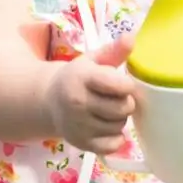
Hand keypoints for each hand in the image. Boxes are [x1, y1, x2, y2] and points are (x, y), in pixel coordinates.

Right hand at [43, 34, 136, 154]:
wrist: (50, 101)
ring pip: (119, 126)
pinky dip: (115, 139)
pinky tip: (106, 128)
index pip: (120, 85)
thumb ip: (114, 51)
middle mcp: (78, 103)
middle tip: (115, 98)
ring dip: (119, 119)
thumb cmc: (78, 78)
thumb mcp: (92, 60)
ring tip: (108, 110)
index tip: (121, 83)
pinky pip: (112, 146)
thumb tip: (132, 37)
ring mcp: (78, 125)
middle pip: (123, 108)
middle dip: (124, 102)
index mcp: (82, 78)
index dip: (126, 85)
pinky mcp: (81, 143)